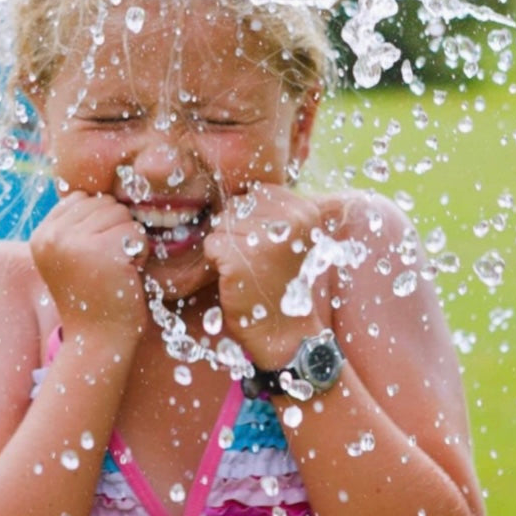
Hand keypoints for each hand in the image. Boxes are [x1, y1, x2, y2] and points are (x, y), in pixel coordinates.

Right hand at [31, 191, 149, 338]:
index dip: (100, 224)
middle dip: (116, 231)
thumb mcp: (71, 255)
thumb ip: (76, 223)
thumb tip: (100, 191)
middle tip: (107, 267)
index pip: (83, 198)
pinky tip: (126, 275)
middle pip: (104, 203)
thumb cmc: (94, 296)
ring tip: (115, 270)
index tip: (93, 258)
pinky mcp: (102, 252)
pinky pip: (136, 232)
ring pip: (122, 215)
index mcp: (42, 235)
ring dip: (129, 241)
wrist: (98, 341)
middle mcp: (52, 237)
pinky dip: (140, 253)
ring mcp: (75, 243)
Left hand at [203, 183, 323, 365]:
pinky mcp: (240, 256)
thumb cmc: (281, 281)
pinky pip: (211, 244)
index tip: (267, 247)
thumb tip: (236, 184)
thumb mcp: (291, 237)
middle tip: (257, 262)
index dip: (251, 219)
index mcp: (305, 210)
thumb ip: (274, 208)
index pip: (256, 193)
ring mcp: (265, 237)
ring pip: (221, 224)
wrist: (285, 332)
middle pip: (236, 206)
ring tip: (248, 269)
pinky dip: (216, 262)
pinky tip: (237, 278)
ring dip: (226, 247)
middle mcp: (289, 219)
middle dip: (236, 232)